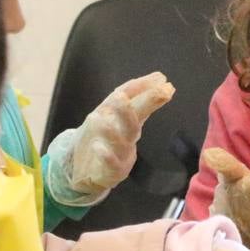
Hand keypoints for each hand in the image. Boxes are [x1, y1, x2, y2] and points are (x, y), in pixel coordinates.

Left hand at [47, 72, 173, 205]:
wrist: (87, 172)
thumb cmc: (104, 140)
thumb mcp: (111, 114)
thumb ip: (130, 96)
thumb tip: (157, 77)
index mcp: (129, 124)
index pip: (140, 106)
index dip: (150, 93)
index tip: (162, 80)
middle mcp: (128, 139)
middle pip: (133, 124)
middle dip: (137, 108)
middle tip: (138, 94)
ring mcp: (122, 157)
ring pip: (122, 142)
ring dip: (115, 128)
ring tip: (108, 111)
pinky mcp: (112, 173)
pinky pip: (110, 164)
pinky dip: (106, 155)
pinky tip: (98, 146)